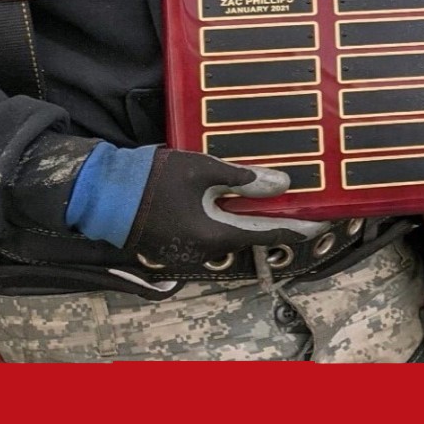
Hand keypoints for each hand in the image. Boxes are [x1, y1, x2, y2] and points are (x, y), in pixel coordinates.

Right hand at [126, 148, 328, 266]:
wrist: (101, 195)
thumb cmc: (153, 180)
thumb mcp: (204, 172)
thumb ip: (245, 180)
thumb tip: (283, 183)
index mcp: (214, 234)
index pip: (268, 233)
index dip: (298, 226)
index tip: (322, 222)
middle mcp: (203, 250)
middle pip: (251, 237)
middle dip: (275, 222)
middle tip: (300, 207)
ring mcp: (186, 252)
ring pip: (230, 235)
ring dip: (250, 220)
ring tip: (272, 203)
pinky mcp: (173, 245)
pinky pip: (210, 234)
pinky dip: (227, 221)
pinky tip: (234, 204)